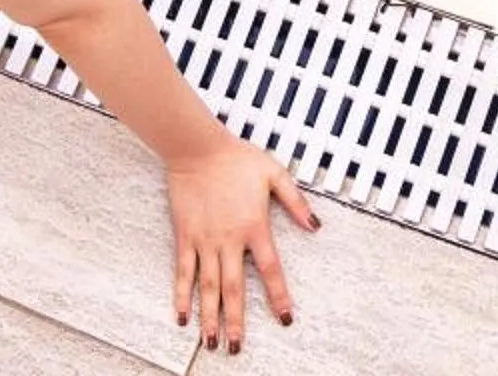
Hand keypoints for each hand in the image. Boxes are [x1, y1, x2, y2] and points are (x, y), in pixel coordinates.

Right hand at [167, 134, 317, 352]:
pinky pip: (183, 272)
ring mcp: (205, 240)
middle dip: (236, 321)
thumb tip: (315, 225)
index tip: (284, 319)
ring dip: (210, 317)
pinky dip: (181, 295)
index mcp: (255, 226)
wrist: (198, 148)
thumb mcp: (275, 174)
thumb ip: (295, 202)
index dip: (278, 297)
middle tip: (236, 348)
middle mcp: (229, 240)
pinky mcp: (185, 236)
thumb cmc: (237, 158)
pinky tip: (182, 316)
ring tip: (211, 342)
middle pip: (234, 289)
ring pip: (208, 287)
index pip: (270, 270)